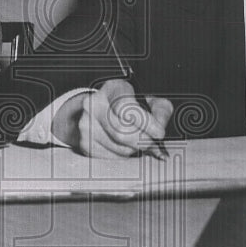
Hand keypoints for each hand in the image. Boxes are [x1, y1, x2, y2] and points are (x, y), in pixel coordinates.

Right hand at [52, 79, 172, 158]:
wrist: (103, 110)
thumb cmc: (131, 105)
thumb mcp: (149, 101)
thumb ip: (159, 113)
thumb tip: (160, 133)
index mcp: (113, 88)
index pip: (126, 108)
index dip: (146, 123)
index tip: (159, 133)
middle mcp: (95, 104)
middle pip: (122, 132)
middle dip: (143, 141)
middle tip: (153, 142)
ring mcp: (87, 124)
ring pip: (119, 148)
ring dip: (135, 150)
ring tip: (138, 142)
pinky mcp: (85, 143)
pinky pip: (111, 158)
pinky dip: (124, 156)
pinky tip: (126, 146)